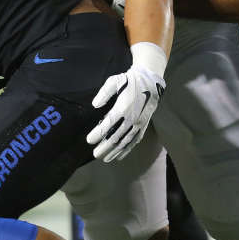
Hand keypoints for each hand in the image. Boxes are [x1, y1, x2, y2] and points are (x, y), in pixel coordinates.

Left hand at [86, 43, 165, 162]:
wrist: (150, 81)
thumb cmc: (129, 81)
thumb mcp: (114, 81)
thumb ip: (104, 93)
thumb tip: (95, 105)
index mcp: (123, 108)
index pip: (108, 124)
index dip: (98, 134)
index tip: (89, 140)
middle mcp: (131, 118)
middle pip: (116, 136)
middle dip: (105, 147)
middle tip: (95, 154)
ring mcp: (138, 123)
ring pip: (126, 141)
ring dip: (115, 151)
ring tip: (105, 158)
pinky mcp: (143, 125)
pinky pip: (135, 140)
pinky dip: (127, 149)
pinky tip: (120, 156)